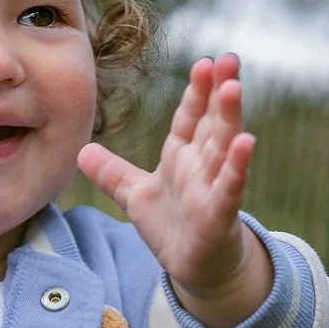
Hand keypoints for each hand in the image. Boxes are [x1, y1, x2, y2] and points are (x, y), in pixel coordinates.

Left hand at [78, 53, 272, 327]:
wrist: (195, 268)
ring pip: (222, 147)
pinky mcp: (219, 213)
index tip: (204, 63)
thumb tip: (82, 151)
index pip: (189, 117)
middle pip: (211, 123)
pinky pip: (230, 186)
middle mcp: (201, 166)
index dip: (196, 92)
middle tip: (229, 59)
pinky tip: (246, 142)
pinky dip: (236, 165)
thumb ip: (112, 173)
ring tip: (233, 88)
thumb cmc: (173, 228)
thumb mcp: (135, 197)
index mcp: (182, 156)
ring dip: (229, 118)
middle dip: (219, 91)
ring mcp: (212, 188)